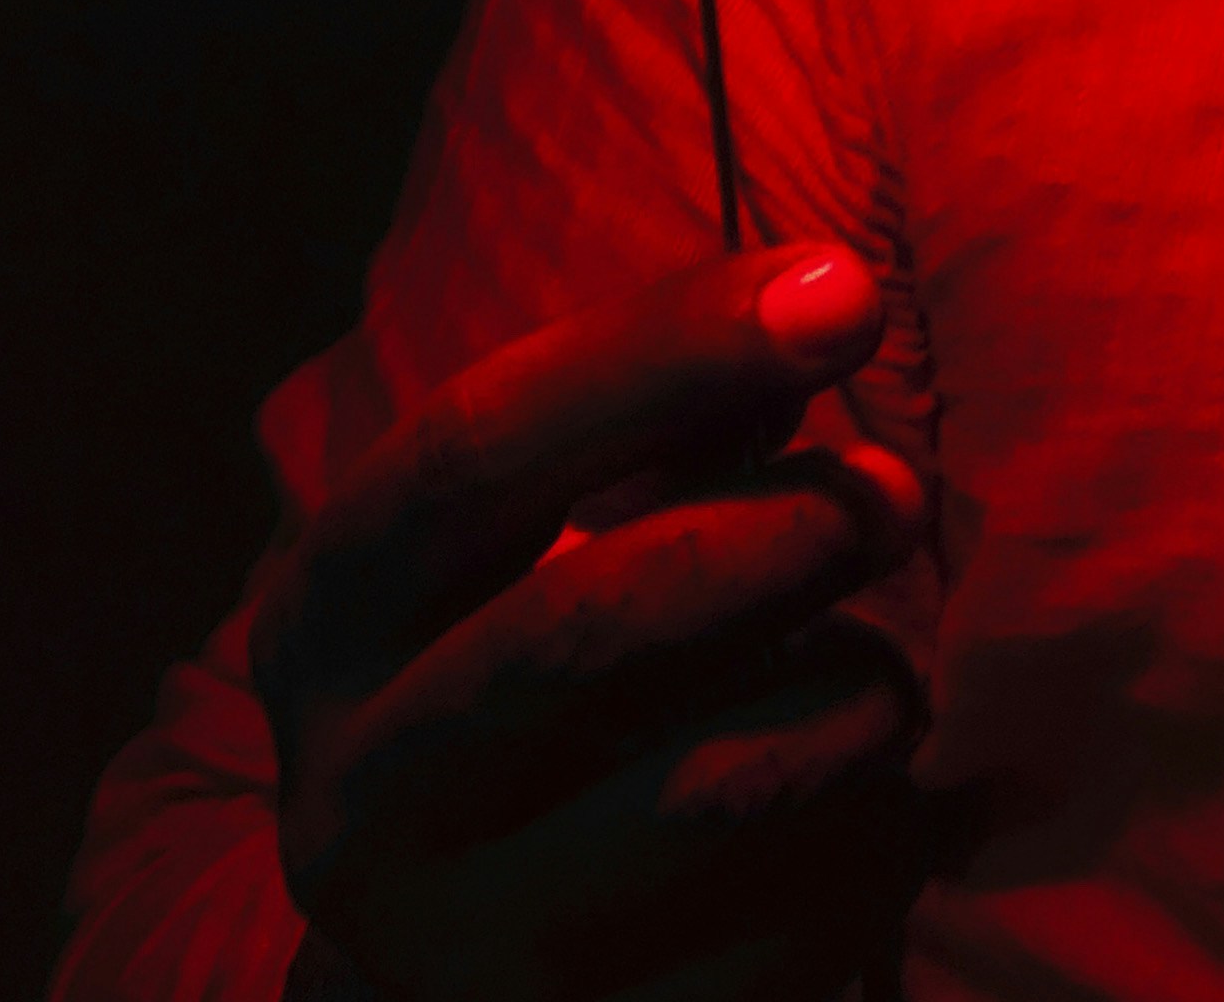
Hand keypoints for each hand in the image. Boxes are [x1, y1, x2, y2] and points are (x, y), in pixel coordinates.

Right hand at [254, 243, 929, 1001]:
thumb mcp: (557, 528)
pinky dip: (878, 836)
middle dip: (783, 533)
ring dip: (853, 694)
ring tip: (884, 668)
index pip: (476, 448)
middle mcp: (354, 794)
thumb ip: (677, 413)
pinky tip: (876, 803)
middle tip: (898, 493)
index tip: (850, 289)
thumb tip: (827, 300)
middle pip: (589, 626)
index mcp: (326, 617)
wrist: (471, 954)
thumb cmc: (553, 665)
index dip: (670, 351)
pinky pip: (795, 924)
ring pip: (711, 788)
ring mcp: (457, 951)